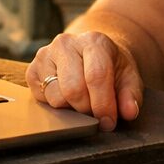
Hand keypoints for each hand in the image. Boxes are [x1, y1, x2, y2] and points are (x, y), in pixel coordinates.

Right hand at [27, 31, 143, 131]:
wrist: (91, 54)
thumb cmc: (111, 68)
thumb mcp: (128, 78)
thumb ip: (131, 95)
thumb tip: (130, 112)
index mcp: (93, 41)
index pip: (96, 76)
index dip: (103, 104)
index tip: (109, 122)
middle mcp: (66, 43)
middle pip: (73, 89)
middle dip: (87, 110)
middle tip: (96, 116)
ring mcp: (45, 54)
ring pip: (55, 97)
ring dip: (71, 110)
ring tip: (82, 105)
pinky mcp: (32, 69)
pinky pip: (41, 99)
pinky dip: (56, 106)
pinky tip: (67, 99)